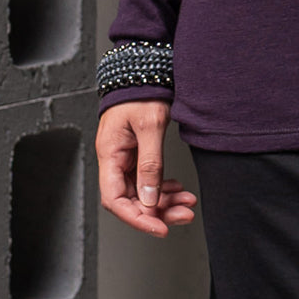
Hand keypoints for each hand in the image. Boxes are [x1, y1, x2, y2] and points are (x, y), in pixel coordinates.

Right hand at [96, 100, 197, 237]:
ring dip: (165, 203)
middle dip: (158, 213)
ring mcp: (125, 159)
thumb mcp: (149, 127)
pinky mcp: (137, 157)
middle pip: (131, 201)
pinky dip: (165, 190)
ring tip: (188, 204)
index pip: (115, 200)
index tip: (159, 228)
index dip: (136, 219)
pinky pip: (149, 182)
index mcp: (110, 154)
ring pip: (143, 194)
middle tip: (185, 215)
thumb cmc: (141, 91)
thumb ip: (150, 164)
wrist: (144, 70)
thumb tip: (149, 198)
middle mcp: (115, 160)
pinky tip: (179, 192)